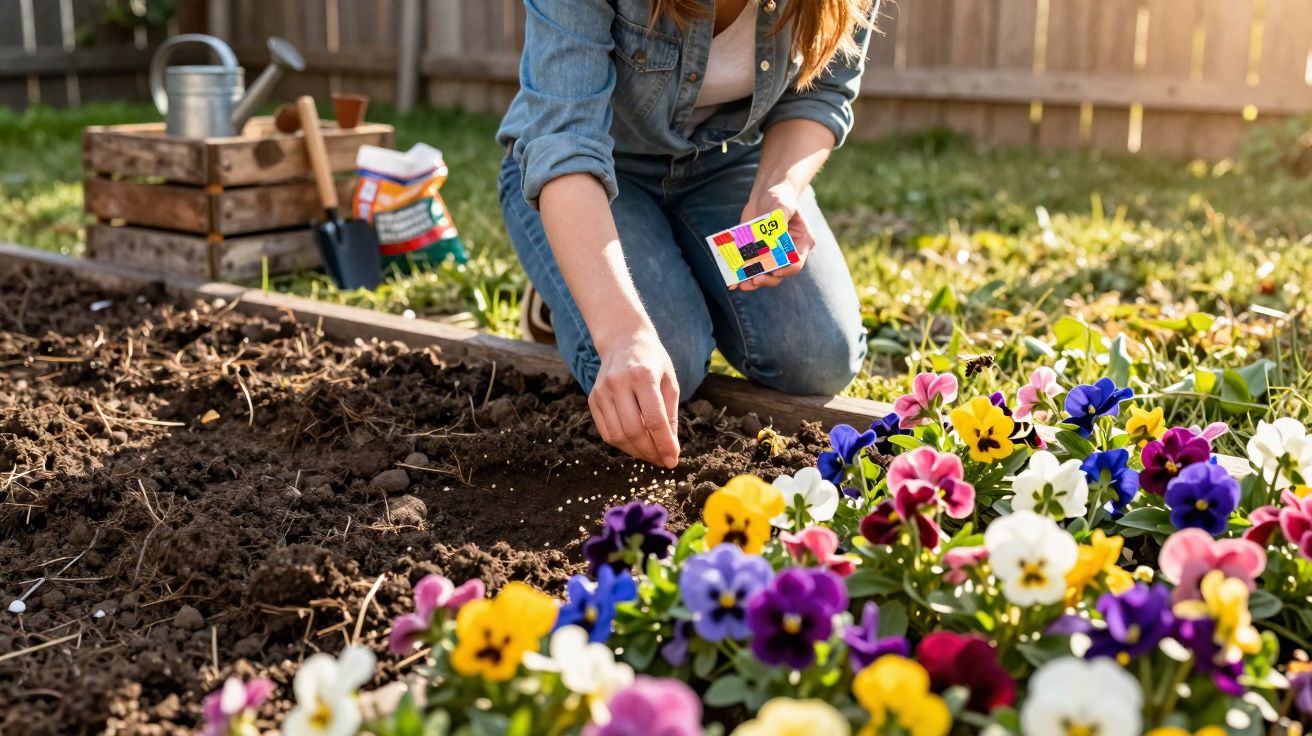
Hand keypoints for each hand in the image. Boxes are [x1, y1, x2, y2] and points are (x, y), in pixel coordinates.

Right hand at [589, 327, 680, 467]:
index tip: (673, 461)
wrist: (623, 339)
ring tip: (651, 455)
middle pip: (633, 430)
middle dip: (650, 452)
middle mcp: (619, 383)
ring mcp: (602, 391)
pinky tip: (635, 445)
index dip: (664, 444)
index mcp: (643, 376)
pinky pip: (606, 432)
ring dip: (636, 452)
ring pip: (617, 436)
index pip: (654, 419)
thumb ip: (670, 415)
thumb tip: (670, 450)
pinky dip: (622, 444)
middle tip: (663, 460)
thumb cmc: (652, 361)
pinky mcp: (593, 398)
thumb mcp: (670, 382)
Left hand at [735, 182, 815, 291]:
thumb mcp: (782, 205)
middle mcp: (787, 253)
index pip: (796, 262)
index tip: (775, 270)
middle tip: (755, 279)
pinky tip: (732, 281)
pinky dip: (741, 275)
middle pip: (779, 273)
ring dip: (753, 281)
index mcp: (800, 244)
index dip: (787, 269)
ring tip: (742, 285)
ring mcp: (770, 255)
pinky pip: (750, 268)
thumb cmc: (780, 198)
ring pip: (764, 274)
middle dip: (767, 279)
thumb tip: (774, 230)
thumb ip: (780, 216)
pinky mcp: (756, 254)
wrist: (765, 195)